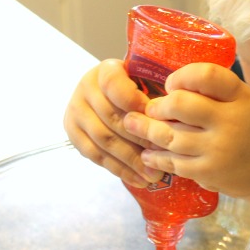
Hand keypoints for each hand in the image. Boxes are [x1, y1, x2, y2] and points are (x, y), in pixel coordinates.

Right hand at [63, 59, 163, 186]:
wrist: (106, 92)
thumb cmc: (138, 88)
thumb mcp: (147, 81)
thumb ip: (157, 93)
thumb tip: (177, 118)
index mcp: (105, 70)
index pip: (115, 86)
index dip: (135, 103)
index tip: (158, 118)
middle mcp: (86, 87)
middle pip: (112, 118)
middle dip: (140, 140)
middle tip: (163, 156)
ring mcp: (76, 110)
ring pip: (104, 140)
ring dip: (131, 161)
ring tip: (154, 175)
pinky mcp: (72, 132)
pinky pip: (95, 155)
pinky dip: (119, 170)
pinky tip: (138, 180)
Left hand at [123, 63, 249, 199]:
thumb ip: (219, 92)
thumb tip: (173, 84)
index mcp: (242, 97)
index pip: (206, 76)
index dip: (181, 76)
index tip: (172, 84)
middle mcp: (231, 122)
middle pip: (180, 105)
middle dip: (158, 105)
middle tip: (150, 108)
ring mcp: (219, 150)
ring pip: (170, 136)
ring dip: (148, 130)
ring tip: (135, 126)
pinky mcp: (210, 173)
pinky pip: (174, 162)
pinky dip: (156, 156)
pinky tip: (149, 153)